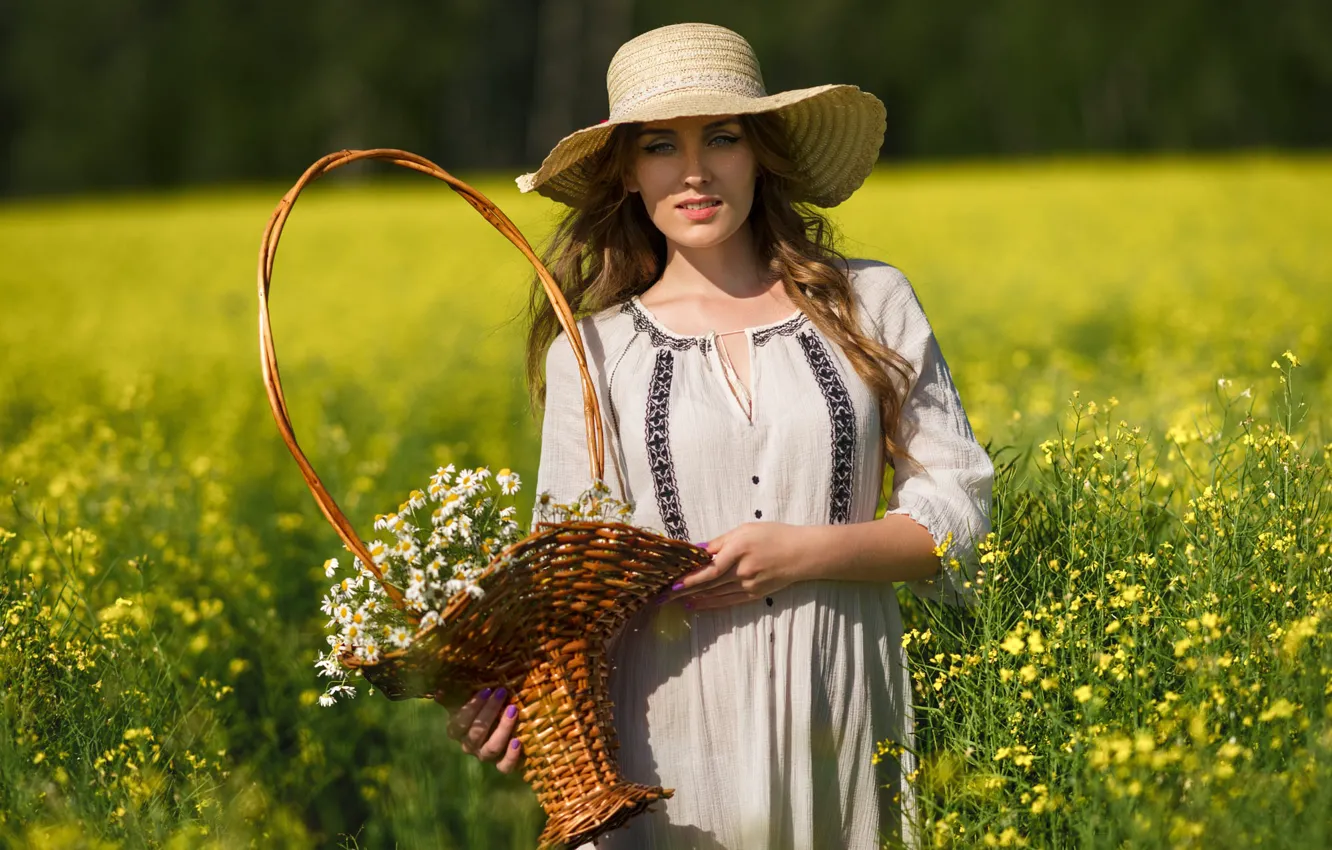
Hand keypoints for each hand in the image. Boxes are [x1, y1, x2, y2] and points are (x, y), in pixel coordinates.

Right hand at [439, 686, 523, 773]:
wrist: (493, 728)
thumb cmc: (475, 709)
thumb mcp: (462, 701)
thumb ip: (452, 696)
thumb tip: (439, 691)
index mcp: (456, 731)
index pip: (460, 722)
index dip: (473, 707)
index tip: (487, 690)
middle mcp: (469, 745)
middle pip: (477, 733)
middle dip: (490, 711)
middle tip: (502, 692)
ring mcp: (484, 756)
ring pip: (491, 748)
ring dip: (503, 729)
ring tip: (513, 710)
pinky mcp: (500, 765)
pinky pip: (504, 766)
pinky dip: (511, 757)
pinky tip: (518, 742)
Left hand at [665, 522, 813, 610]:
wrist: (802, 553)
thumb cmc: (774, 536)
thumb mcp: (745, 530)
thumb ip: (720, 542)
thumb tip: (698, 551)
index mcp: (739, 550)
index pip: (709, 569)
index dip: (689, 578)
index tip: (671, 582)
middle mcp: (742, 571)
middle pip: (708, 584)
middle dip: (684, 591)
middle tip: (663, 596)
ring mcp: (749, 586)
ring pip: (716, 595)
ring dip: (694, 598)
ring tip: (675, 601)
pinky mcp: (754, 595)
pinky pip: (728, 602)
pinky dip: (711, 604)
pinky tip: (697, 604)